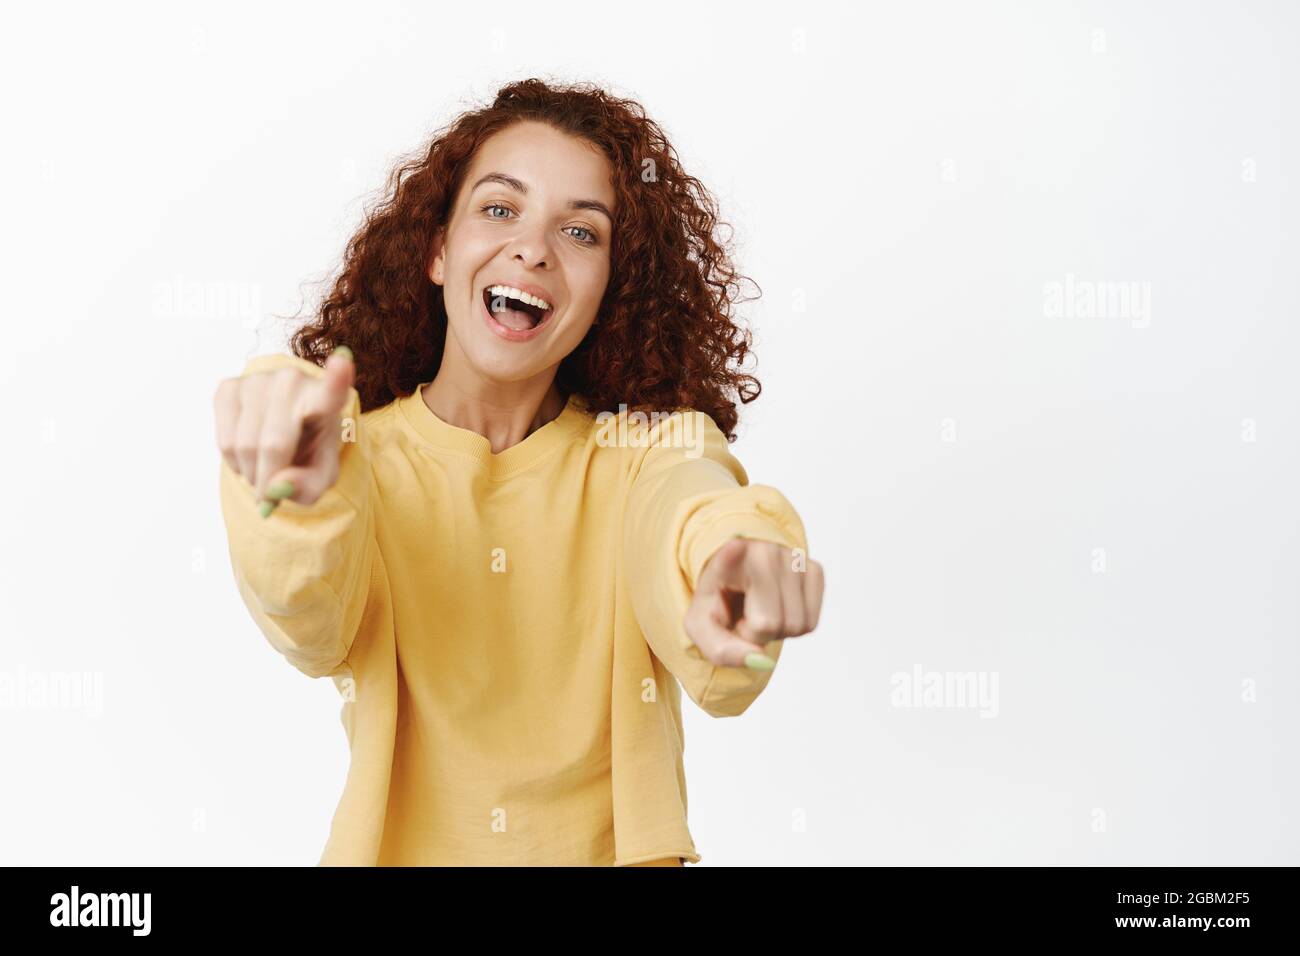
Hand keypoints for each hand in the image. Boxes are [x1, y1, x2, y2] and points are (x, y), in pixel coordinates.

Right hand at [213, 346, 354, 513]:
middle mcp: (294, 381)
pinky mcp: (230, 386)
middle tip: (273, 490)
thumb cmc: (310, 453)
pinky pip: (224, 440)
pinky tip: (248, 454)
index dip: (337, 376)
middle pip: (273, 445)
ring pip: (243, 445)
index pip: (333, 388)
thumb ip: (306, 487)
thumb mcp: (320, 478)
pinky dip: (234, 461)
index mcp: (327, 399)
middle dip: (267, 479)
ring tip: (265, 468)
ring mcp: (259, 379)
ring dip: (250, 472)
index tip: (342, 362)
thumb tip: (276, 487)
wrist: (286, 436)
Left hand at [683, 537, 824, 668]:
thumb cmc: (717, 599)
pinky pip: (811, 623)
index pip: (753, 591)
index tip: (735, 547)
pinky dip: (793, 625)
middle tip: (743, 615)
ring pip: (799, 626)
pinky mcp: (814, 569)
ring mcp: (796, 558)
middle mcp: (770, 551)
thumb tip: (761, 661)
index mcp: (734, 556)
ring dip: (776, 630)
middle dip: (757, 633)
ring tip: (758, 609)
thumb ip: (721, 649)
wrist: (732, 575)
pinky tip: (775, 607)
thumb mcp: (701, 626)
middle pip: (776, 624)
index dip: (741, 572)